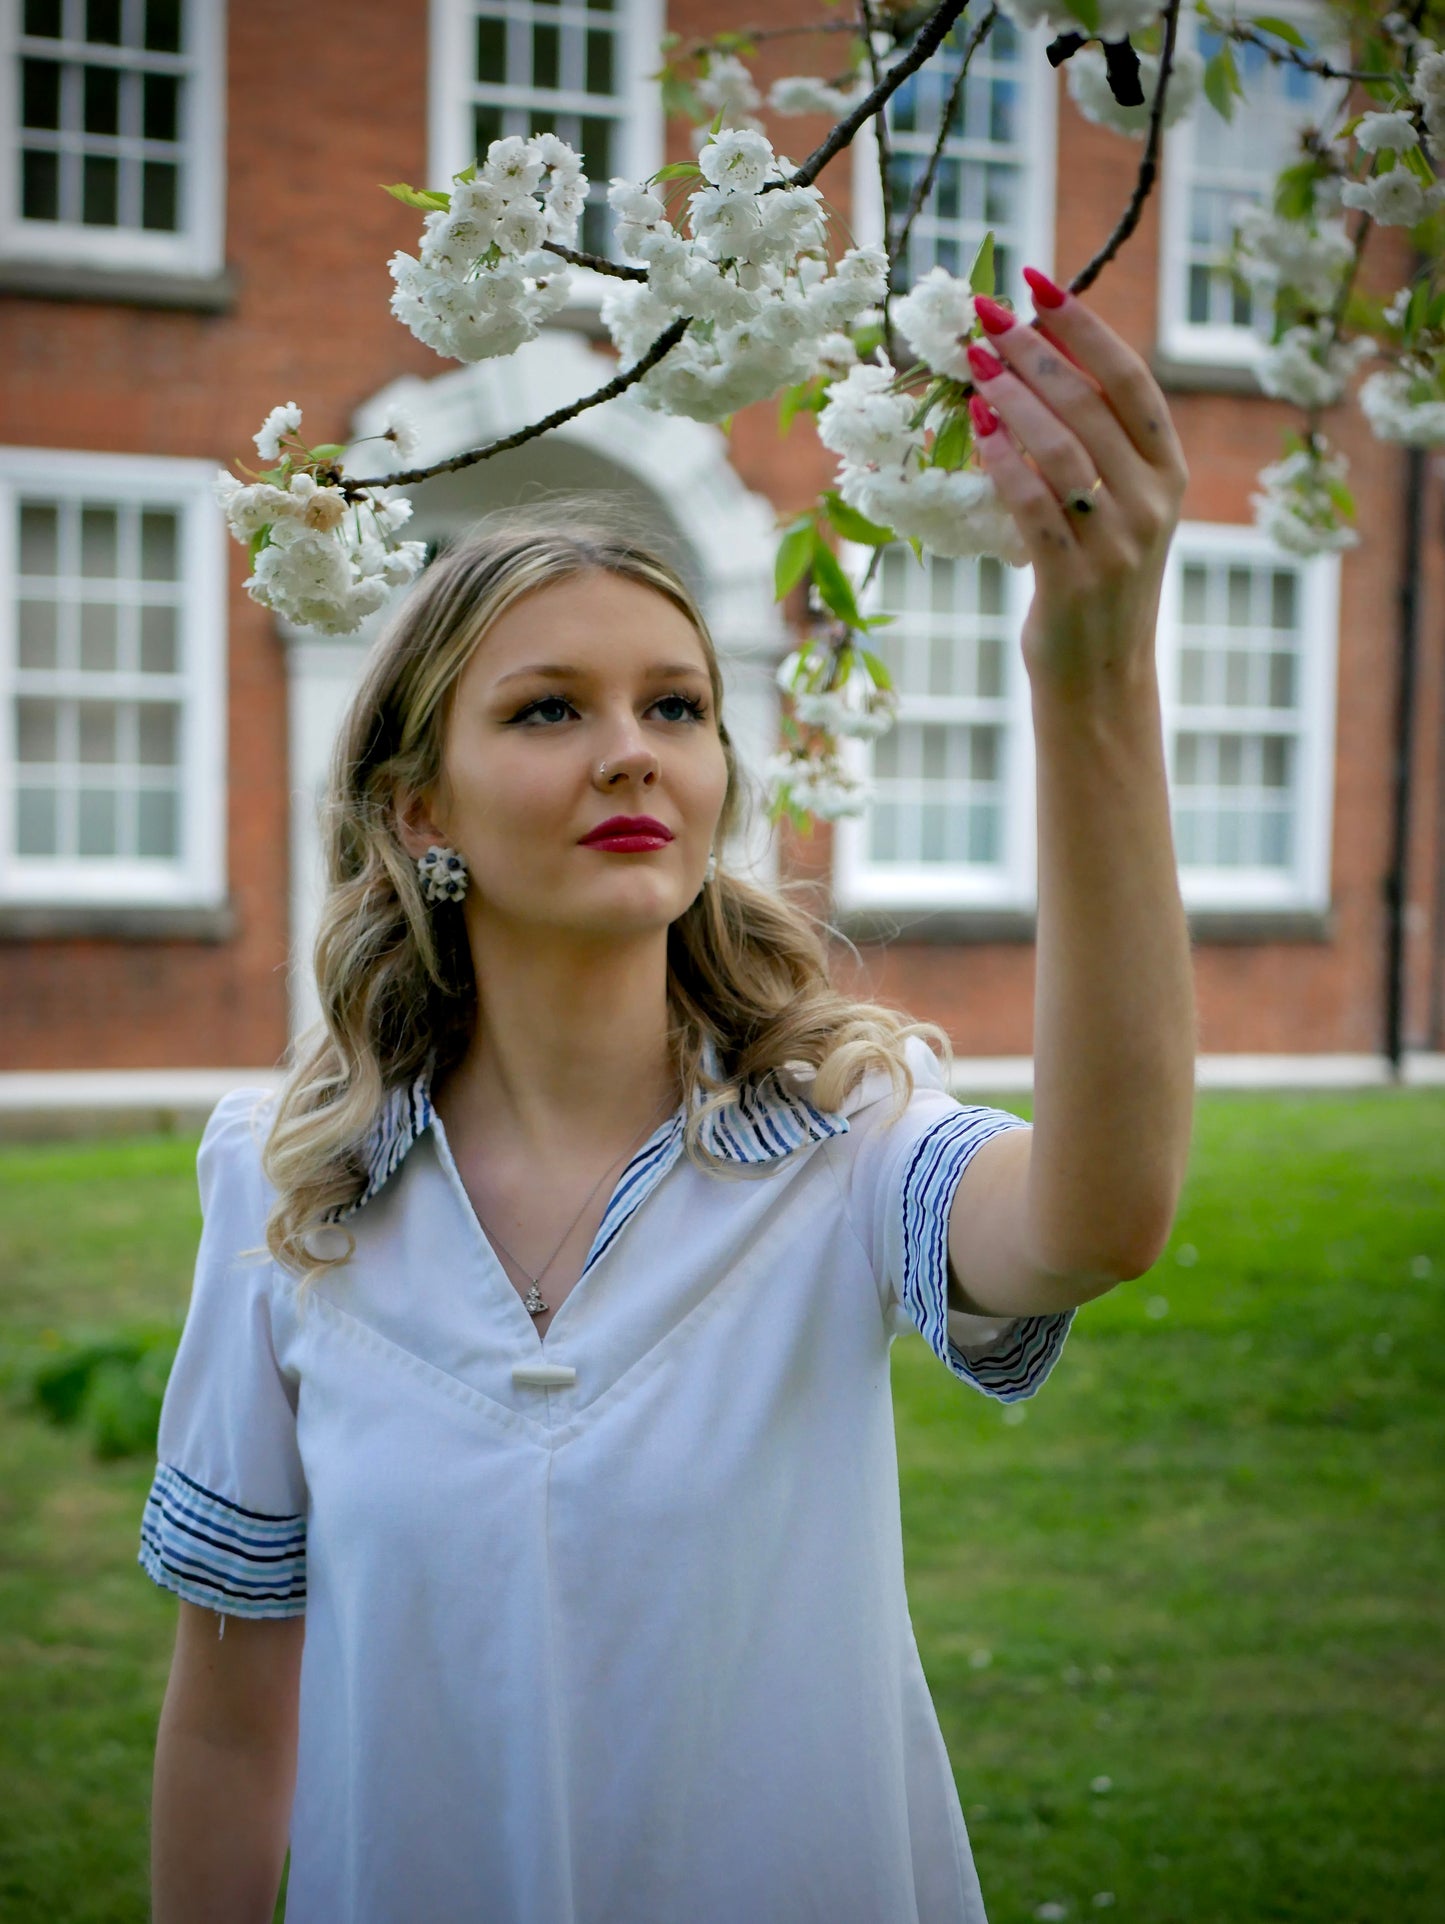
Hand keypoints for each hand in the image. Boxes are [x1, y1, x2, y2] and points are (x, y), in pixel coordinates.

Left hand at [966, 272, 1187, 696]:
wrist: (1102, 679)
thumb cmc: (1097, 582)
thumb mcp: (1119, 508)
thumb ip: (1098, 446)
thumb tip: (1034, 363)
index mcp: (1170, 472)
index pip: (1130, 380)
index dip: (1083, 326)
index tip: (1038, 283)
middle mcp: (1153, 502)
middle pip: (1091, 405)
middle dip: (1034, 352)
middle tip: (986, 318)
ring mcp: (1117, 543)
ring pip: (1062, 449)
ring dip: (1012, 398)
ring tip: (973, 365)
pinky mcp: (1075, 579)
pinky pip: (1032, 506)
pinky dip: (1003, 463)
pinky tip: (976, 430)